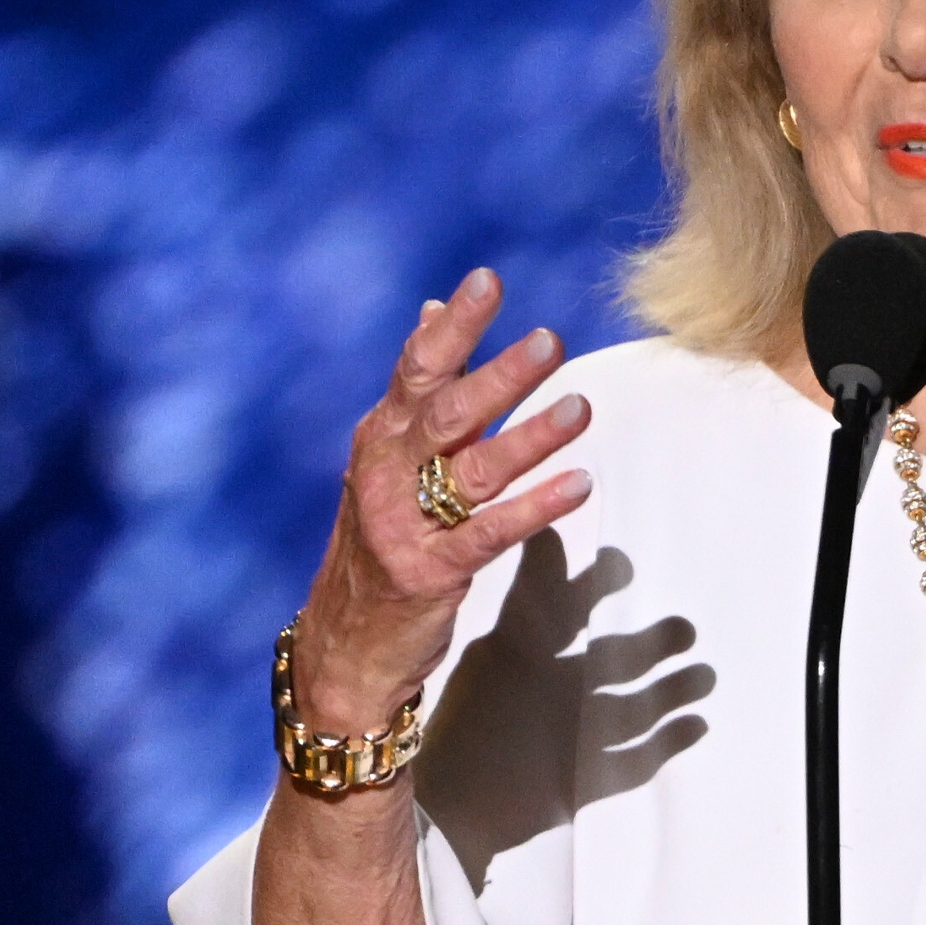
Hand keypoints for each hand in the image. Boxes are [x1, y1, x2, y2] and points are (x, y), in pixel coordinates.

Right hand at [278, 267, 596, 733]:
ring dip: (529, 437)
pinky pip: (489, 534)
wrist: (344, 644)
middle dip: (498, 376)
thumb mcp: (386, 459)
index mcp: (380, 437)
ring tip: (581, 408)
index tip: (489, 280)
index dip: (455, 326)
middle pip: (445, 414)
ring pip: (473, 471)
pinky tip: (579, 485)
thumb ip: (419, 390)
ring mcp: (403, 525)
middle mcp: (386, 473)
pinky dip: (536, 509)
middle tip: (550, 341)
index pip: (417, 368)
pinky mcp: (428, 573)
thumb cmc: (379, 541)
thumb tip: (432, 310)